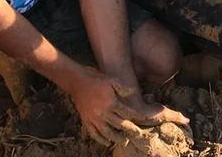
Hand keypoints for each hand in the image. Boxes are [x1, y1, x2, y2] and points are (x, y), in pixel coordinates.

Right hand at [69, 70, 188, 145]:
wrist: (77, 81)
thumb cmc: (96, 79)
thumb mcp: (111, 80)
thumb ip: (123, 88)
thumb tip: (133, 93)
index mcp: (111, 102)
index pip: (127, 112)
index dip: (136, 116)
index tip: (144, 120)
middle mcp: (102, 112)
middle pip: (119, 124)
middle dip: (129, 130)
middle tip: (138, 135)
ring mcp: (93, 118)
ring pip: (106, 132)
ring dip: (116, 138)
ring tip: (124, 141)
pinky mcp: (86, 120)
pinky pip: (93, 133)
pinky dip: (100, 140)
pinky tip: (106, 142)